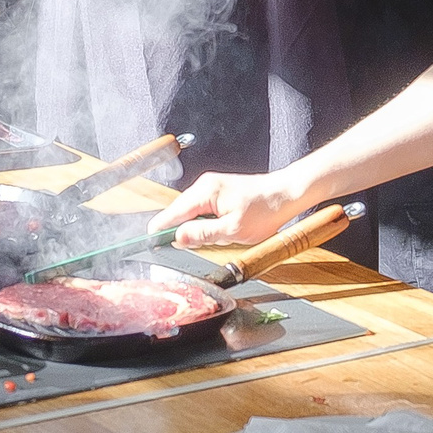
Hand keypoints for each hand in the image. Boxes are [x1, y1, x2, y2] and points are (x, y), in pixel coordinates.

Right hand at [148, 169, 311, 248]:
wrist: (286, 194)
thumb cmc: (265, 209)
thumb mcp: (233, 229)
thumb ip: (202, 234)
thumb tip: (177, 238)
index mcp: (204, 191)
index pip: (172, 213)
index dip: (159, 229)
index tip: (147, 243)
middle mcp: (203, 186)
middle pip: (179, 213)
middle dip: (184, 232)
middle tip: (200, 245)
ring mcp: (210, 188)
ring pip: (190, 214)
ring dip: (198, 229)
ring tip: (221, 235)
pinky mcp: (217, 193)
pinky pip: (201, 212)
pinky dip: (206, 224)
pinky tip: (223, 230)